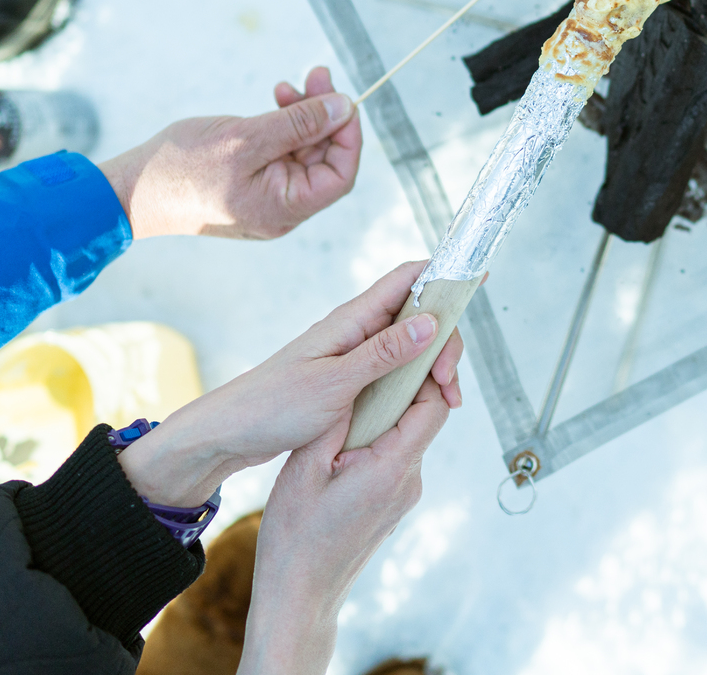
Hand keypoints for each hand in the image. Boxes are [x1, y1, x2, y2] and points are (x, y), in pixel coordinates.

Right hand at [97, 66, 363, 238]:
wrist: (130, 189)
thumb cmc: (181, 169)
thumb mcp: (246, 138)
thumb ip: (299, 124)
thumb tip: (345, 108)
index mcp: (286, 208)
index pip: (340, 174)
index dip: (348, 135)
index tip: (342, 97)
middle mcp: (283, 208)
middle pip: (323, 158)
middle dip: (324, 115)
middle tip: (317, 74)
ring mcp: (267, 196)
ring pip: (302, 152)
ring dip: (303, 116)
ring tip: (288, 85)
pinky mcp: (251, 182)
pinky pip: (280, 153)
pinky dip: (282, 126)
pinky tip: (275, 100)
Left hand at [115, 261, 462, 506]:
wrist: (229, 433)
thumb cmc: (273, 406)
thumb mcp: (334, 384)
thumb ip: (383, 354)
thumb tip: (430, 323)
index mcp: (351, 320)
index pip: (408, 278)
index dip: (445, 274)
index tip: (477, 281)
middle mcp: (355, 329)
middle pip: (418, 313)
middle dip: (446, 339)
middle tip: (450, 381)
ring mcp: (353, 352)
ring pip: (409, 343)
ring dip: (433, 364)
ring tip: (445, 399)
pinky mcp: (349, 376)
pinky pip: (394, 367)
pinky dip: (415, 380)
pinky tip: (423, 404)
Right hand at [238, 350, 457, 674]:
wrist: (299, 596)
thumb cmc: (295, 537)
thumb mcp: (304, 468)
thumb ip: (337, 420)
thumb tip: (361, 379)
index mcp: (392, 467)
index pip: (433, 403)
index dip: (429, 365)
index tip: (416, 336)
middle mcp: (410, 480)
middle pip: (427, 412)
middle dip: (408, 378)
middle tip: (384, 348)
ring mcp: (404, 492)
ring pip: (410, 431)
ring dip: (390, 405)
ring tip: (357, 383)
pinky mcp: (393, 499)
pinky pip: (397, 451)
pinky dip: (381, 430)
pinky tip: (350, 423)